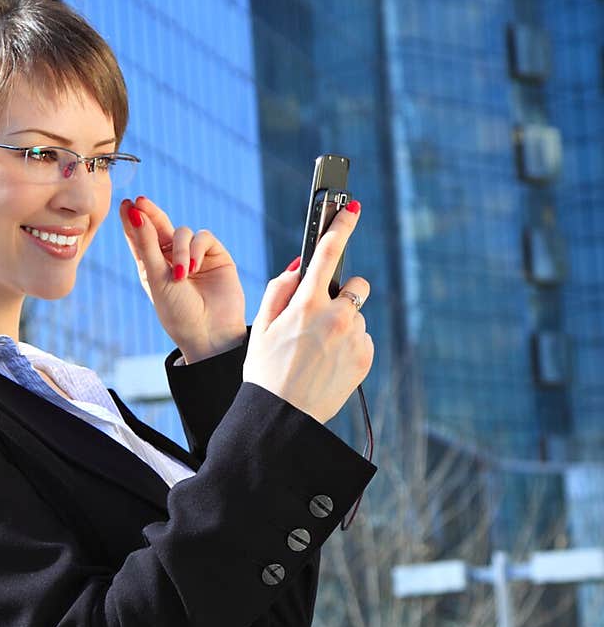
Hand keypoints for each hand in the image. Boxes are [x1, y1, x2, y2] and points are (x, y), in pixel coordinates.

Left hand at [119, 196, 245, 360]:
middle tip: (140, 202)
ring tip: (181, 274)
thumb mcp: (156, 278)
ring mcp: (194, 256)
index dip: (133, 220)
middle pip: (160, 226)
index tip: (126, 204)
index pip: (141, 237)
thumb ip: (147, 244)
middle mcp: (172, 258)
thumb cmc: (178, 312)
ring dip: (179, 250)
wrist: (209, 333)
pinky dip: (195, 250)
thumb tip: (135, 212)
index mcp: (152, 266)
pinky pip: (203, 237)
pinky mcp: (216, 255)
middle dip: (151, 213)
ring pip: (182, 232)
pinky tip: (194, 269)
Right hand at [242, 201, 372, 423]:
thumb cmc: (266, 372)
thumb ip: (279, 291)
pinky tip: (329, 363)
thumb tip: (298, 268)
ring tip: (318, 352)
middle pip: (356, 285)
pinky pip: (363, 338)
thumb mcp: (261, 327)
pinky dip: (350, 345)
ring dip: (343, 324)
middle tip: (322, 316)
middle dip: (344, 293)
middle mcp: (336, 316)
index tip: (353, 209)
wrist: (283, 417)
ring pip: (357, 315)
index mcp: (306, 304)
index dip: (341, 225)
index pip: (328, 253)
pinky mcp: (365, 357)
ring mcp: (354, 338)